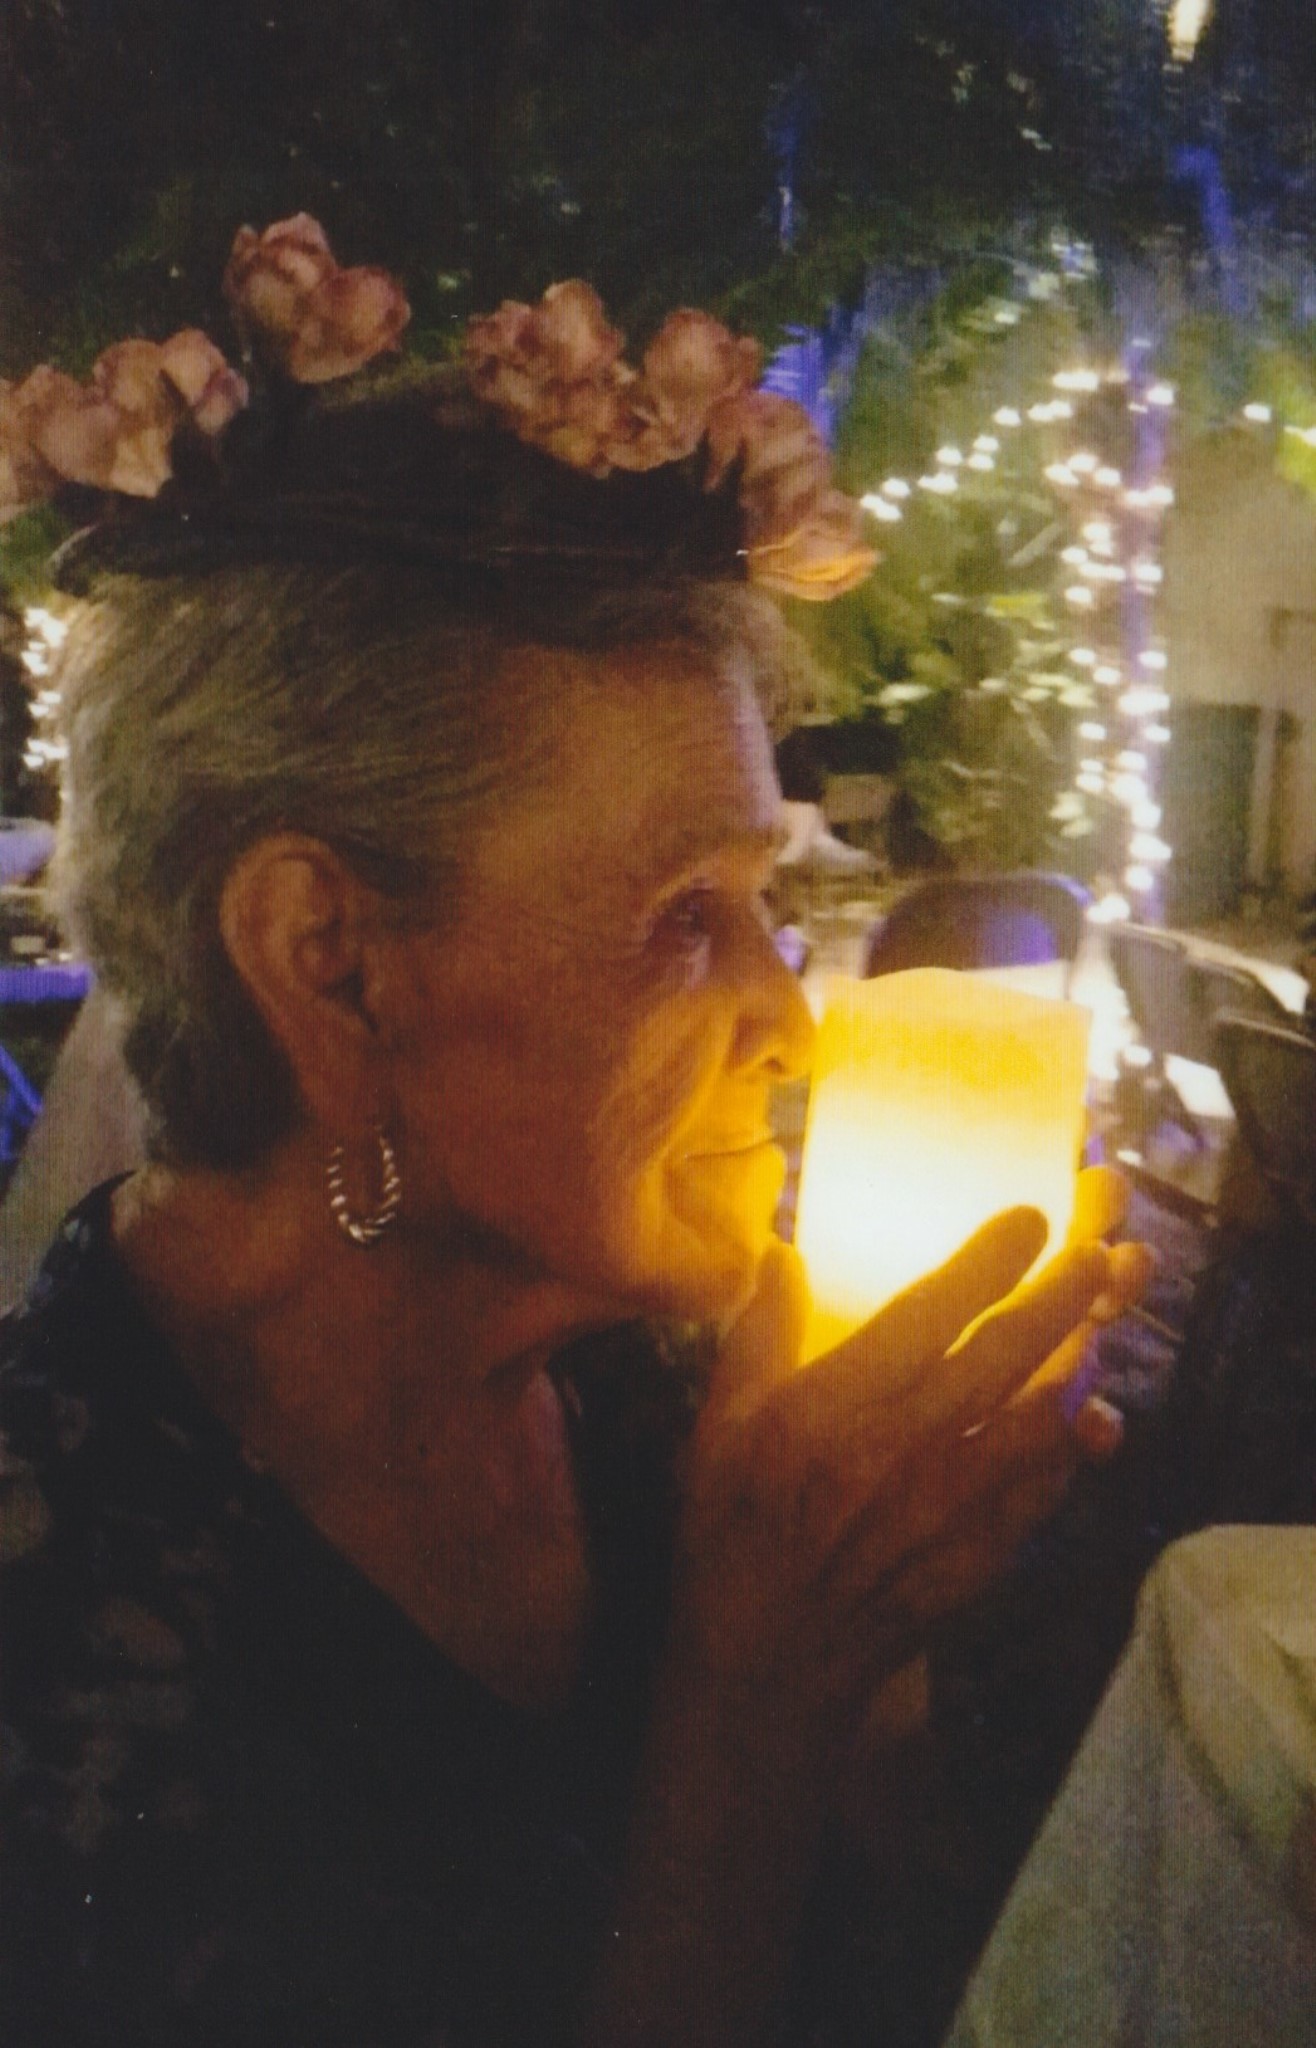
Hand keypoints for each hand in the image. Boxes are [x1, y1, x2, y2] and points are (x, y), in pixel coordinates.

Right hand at [674, 1189, 1141, 1744]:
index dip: (988, 1260)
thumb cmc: (731, 1531)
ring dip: (1079, 1368)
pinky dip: (1071, 1451)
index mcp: (833, 1407)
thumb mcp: (719, 1424)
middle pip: (1004, 1357)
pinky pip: (1042, 1491)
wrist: (765, 1661)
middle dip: (1060, 1298)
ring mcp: (948, 1508)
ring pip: (1039, 1421)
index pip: (929, 1313)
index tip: (1028, 1219)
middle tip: (1094, 1254)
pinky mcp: (977, 1556)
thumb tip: (783, 1253)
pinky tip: (1088, 1423)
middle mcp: (901, 1449)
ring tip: (1101, 1326)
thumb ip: (760, 1333)